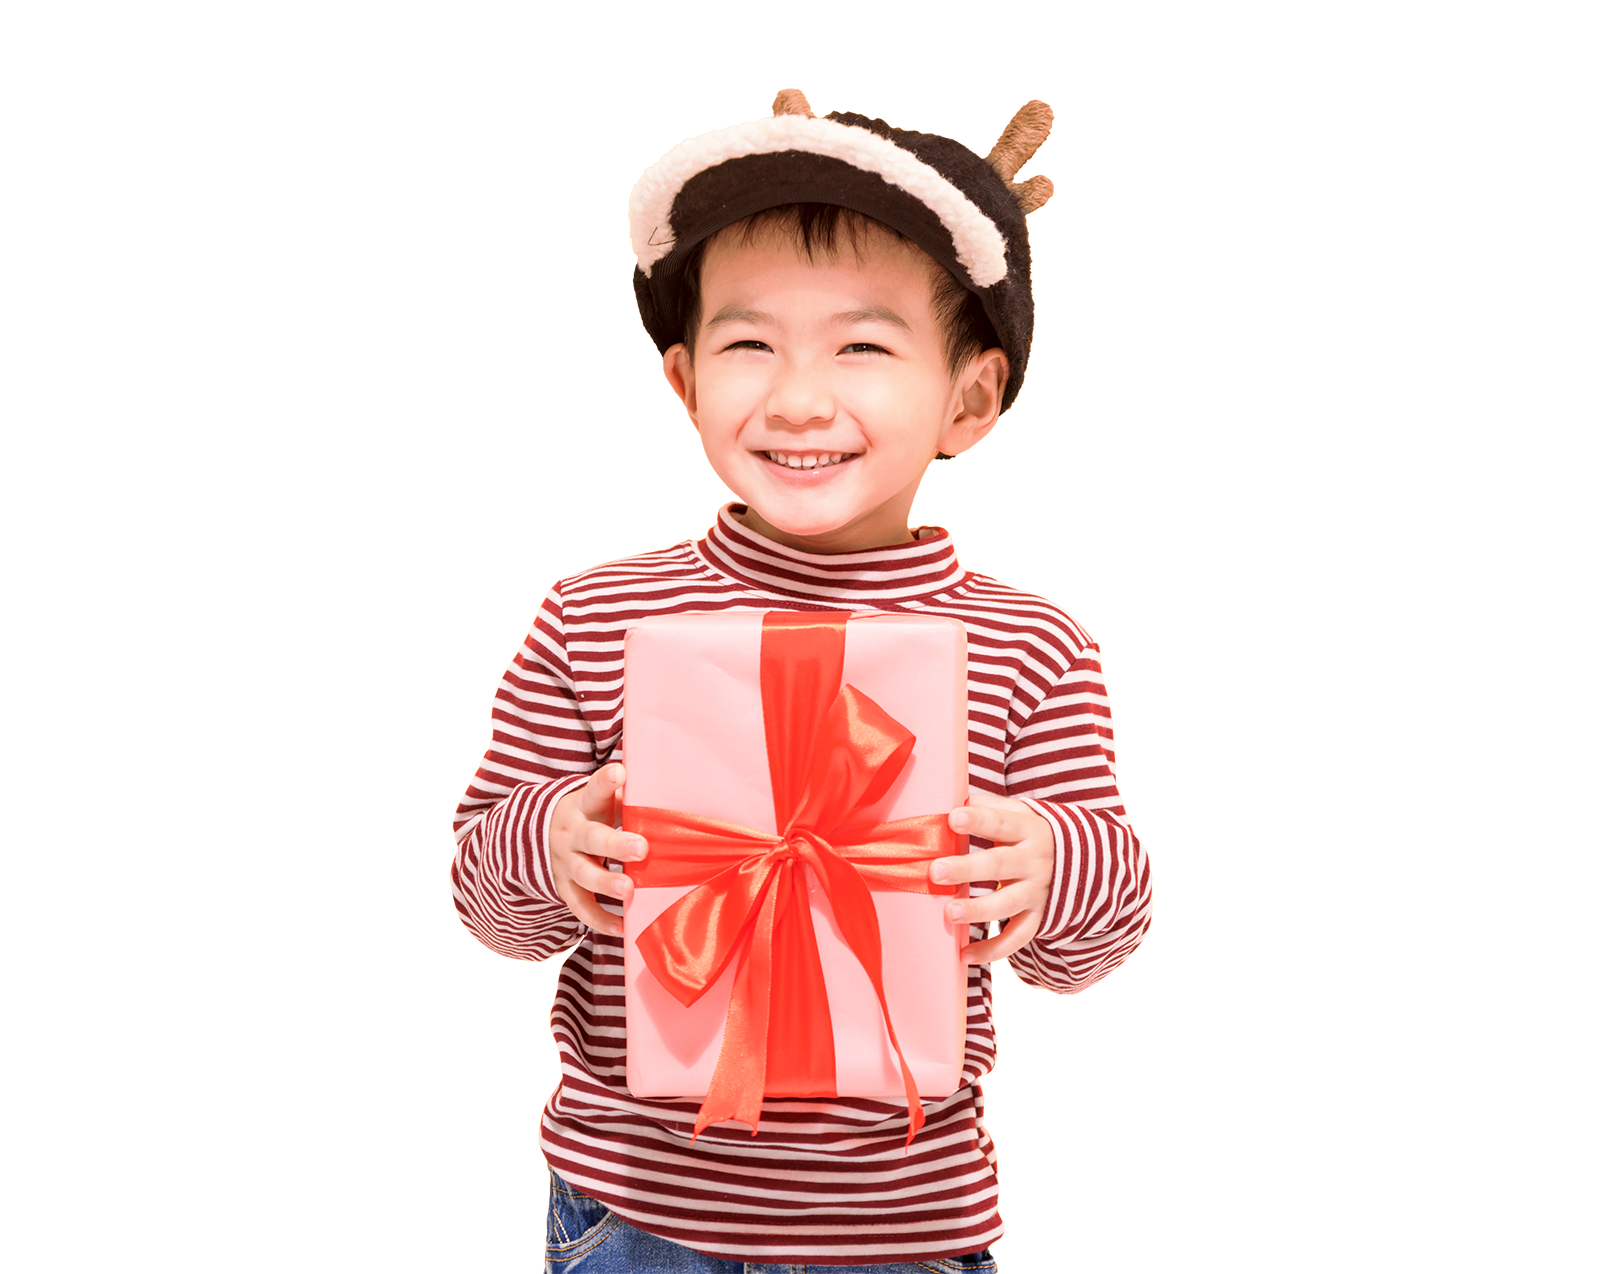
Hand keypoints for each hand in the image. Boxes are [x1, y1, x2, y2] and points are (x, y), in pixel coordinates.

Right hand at [549, 763, 647, 937]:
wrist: (536, 836)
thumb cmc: (588, 814)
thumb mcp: (600, 801)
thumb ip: (628, 799)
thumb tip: (671, 793)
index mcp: (583, 805)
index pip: (594, 790)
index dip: (606, 782)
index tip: (620, 773)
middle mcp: (571, 833)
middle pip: (591, 838)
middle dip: (615, 845)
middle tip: (641, 848)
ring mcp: (565, 862)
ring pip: (584, 874)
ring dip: (605, 883)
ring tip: (628, 891)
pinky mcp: (564, 887)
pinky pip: (580, 906)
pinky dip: (598, 919)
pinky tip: (621, 926)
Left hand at [929, 791, 1054, 963]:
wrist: (1089, 862)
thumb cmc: (1036, 833)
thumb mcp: (1023, 813)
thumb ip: (991, 807)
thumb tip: (952, 797)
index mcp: (1029, 829)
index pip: (1002, 822)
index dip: (978, 819)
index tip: (953, 818)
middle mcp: (1035, 861)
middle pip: (1000, 864)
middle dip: (967, 868)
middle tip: (936, 871)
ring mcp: (1038, 892)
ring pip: (1008, 904)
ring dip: (978, 911)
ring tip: (949, 914)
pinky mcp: (1039, 918)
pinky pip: (1017, 938)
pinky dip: (992, 949)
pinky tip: (965, 956)